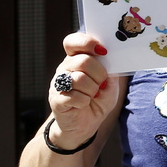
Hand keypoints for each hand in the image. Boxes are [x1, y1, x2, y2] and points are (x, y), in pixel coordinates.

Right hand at [48, 33, 121, 149]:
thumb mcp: (111, 83)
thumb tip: (110, 58)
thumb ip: (110, 69)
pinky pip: (73, 96)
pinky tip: (83, 104)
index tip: (102, 50)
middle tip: (101, 84)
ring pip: (79, 78)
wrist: (85, 125)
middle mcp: (65, 68)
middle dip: (99, 74)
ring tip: (92, 95)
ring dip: (92, 90)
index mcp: (77, 58)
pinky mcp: (56, 99)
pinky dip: (84, 101)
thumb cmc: (98, 100)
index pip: (74, 41)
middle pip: (82, 61)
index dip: (87, 42)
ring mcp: (58, 83)